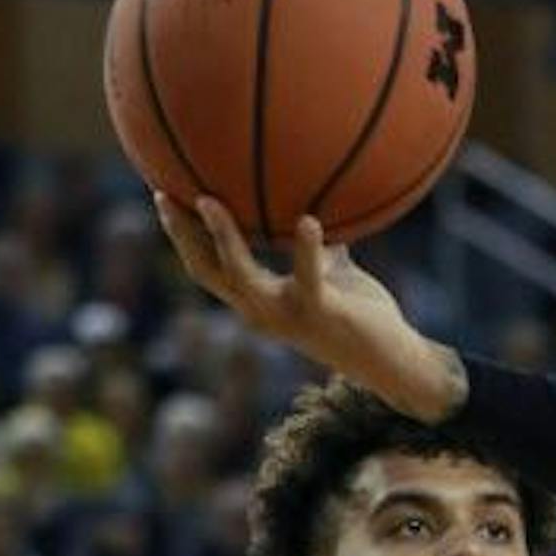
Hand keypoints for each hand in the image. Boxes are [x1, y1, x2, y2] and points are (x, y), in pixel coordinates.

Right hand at [154, 195, 464, 420]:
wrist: (391, 358)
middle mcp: (261, 311)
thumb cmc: (361, 315)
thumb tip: (312, 208)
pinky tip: (309, 220)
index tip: (165, 199)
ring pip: (239, 274)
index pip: (208, 268)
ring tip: (209, 201)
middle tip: (163, 196)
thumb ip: (318, 248)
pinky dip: (307, 248)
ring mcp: (286, 314)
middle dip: (181, 235)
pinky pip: (308, 276)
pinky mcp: (320, 312)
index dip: (183, 237)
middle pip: (205, 271)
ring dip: (221, 237)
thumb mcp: (332, 273)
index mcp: (259, 300)